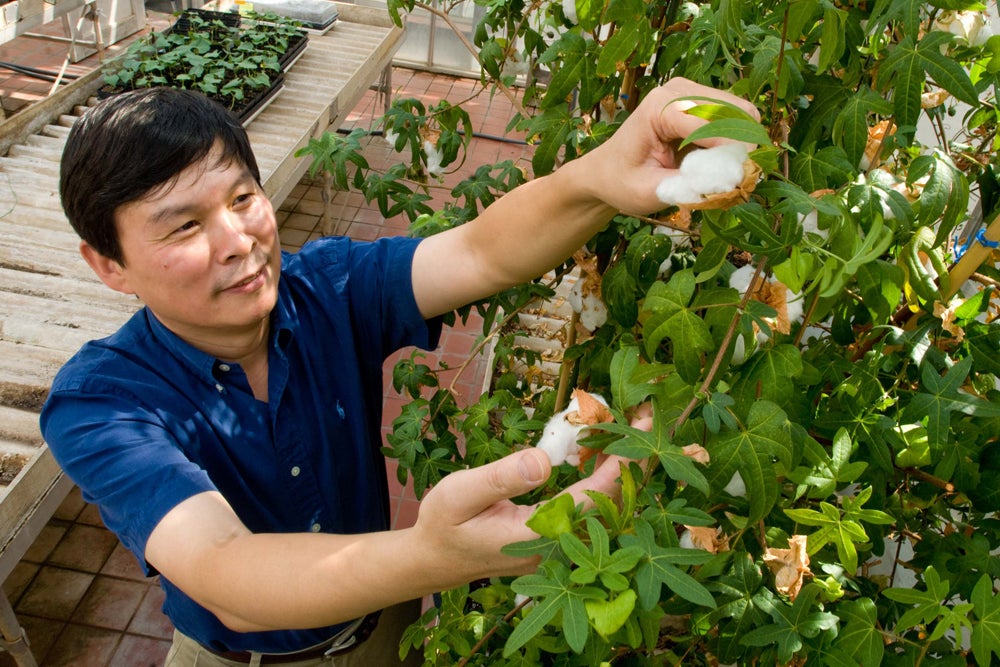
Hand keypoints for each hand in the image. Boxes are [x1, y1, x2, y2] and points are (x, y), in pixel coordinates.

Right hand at [410, 404, 654, 581]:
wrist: (434, 559)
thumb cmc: (443, 525)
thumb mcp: (459, 494)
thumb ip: (501, 478)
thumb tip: (544, 461)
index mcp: (540, 536)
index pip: (595, 498)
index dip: (622, 461)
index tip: (640, 426)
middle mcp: (560, 548)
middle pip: (613, 503)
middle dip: (633, 457)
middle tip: (646, 414)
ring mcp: (562, 549)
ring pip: (607, 507)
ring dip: (621, 465)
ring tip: (629, 425)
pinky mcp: (559, 543)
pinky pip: (592, 509)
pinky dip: (603, 477)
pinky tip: (601, 450)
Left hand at [585, 77, 760, 215]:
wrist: (608, 171)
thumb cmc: (622, 182)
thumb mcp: (646, 192)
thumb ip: (684, 187)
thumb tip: (726, 183)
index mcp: (659, 107)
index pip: (709, 122)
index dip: (732, 149)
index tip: (744, 178)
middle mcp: (678, 90)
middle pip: (733, 111)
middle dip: (743, 146)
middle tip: (742, 180)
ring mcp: (692, 92)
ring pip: (741, 113)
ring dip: (743, 144)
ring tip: (731, 174)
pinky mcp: (702, 102)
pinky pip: (736, 118)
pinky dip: (738, 141)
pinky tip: (722, 163)